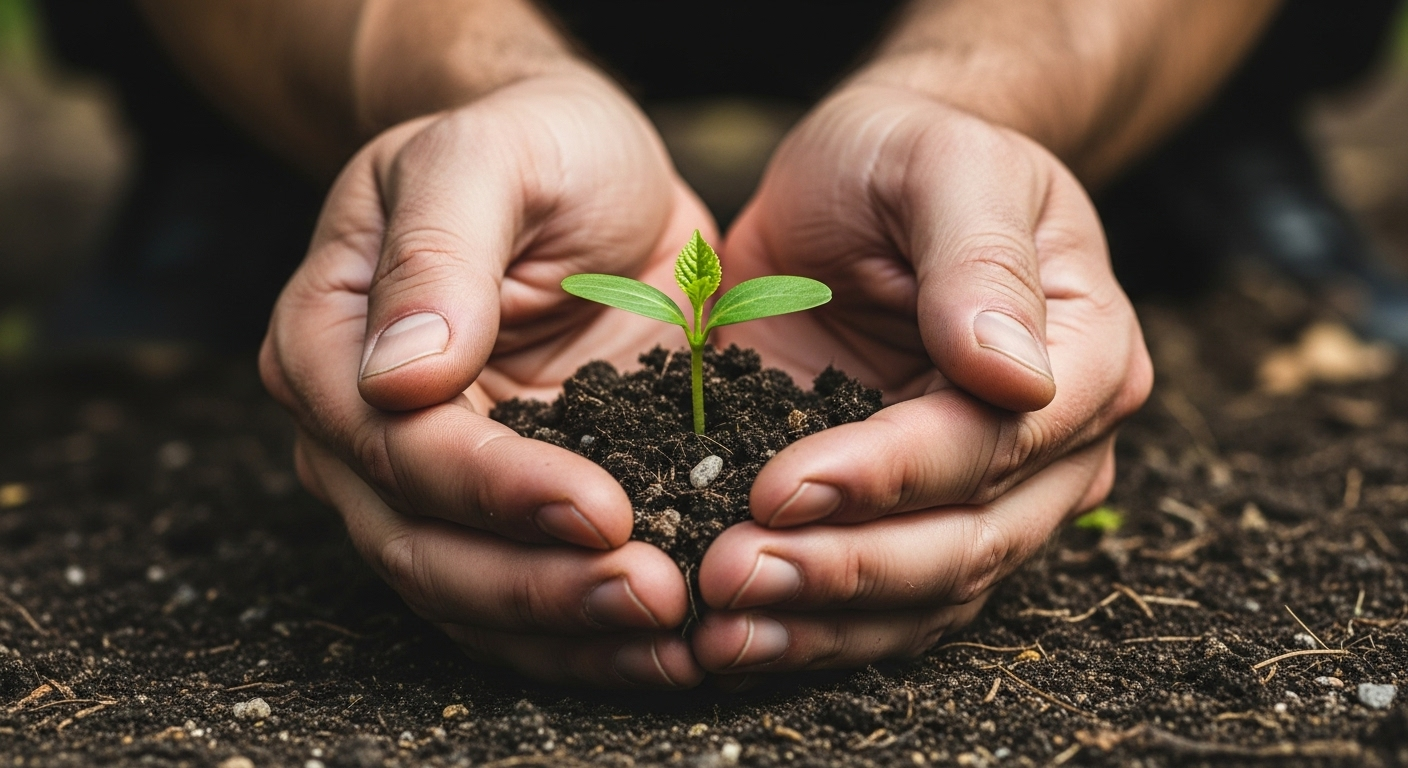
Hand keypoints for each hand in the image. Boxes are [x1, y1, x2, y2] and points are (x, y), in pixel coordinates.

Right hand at [260, 69, 714, 687]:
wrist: (582, 165)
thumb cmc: (534, 143)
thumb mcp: (489, 156)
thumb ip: (440, 251)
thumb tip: (397, 376)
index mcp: (331, 340)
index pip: (399, 444)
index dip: (496, 489)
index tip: (602, 509)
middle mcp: (361, 427)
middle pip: (424, 544)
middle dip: (539, 585)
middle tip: (653, 597)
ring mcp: (427, 479)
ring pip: (471, 592)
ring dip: (568, 628)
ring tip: (674, 638)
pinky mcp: (503, 505)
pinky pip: (525, 591)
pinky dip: (587, 631)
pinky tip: (667, 645)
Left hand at [692, 84, 1151, 678]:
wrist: (861, 182)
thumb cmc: (906, 155)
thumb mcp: (942, 163)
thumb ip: (979, 256)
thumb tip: (1017, 376)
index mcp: (1085, 353)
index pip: (999, 441)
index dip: (893, 474)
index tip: (783, 485)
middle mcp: (1053, 444)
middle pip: (969, 539)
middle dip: (848, 569)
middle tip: (734, 574)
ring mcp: (985, 492)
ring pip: (925, 595)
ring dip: (823, 621)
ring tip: (721, 631)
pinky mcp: (906, 514)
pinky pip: (878, 601)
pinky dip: (810, 626)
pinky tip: (732, 637)